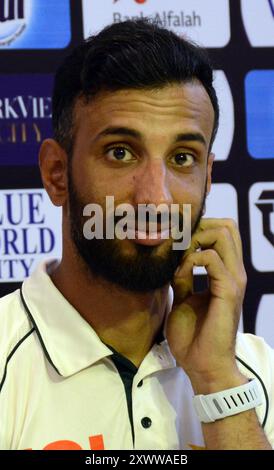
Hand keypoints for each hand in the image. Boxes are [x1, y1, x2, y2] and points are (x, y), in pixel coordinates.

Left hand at [166, 218, 246, 392]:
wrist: (202, 365)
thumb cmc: (194, 336)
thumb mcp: (183, 298)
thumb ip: (182, 277)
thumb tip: (172, 260)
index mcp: (226, 273)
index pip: (223, 232)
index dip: (200, 228)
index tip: (177, 240)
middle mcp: (234, 272)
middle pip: (227, 226)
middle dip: (199, 226)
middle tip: (179, 244)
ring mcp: (233, 280)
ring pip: (223, 234)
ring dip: (195, 238)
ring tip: (179, 256)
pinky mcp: (227, 291)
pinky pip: (211, 259)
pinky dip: (191, 259)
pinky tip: (180, 272)